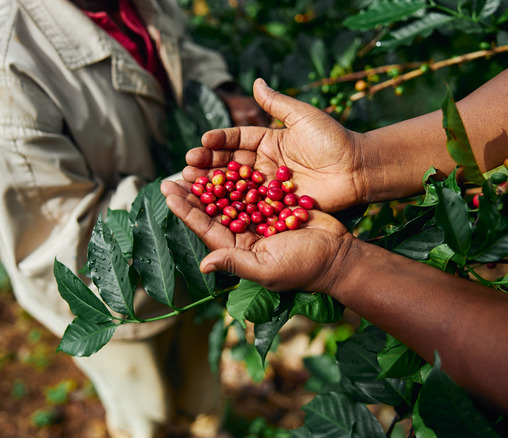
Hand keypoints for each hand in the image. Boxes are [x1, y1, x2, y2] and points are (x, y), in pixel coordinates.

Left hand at [161, 179, 354, 292]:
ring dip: (214, 181)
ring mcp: (260, 219)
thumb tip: (204, 265)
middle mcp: (245, 234)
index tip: (168, 191)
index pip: (205, 227)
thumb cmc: (304, 267)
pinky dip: (240, 175)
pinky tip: (227, 160)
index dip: (186, 210)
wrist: (339, 255)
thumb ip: (235, 263)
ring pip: (231, 196)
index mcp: (238, 249)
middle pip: (213, 209)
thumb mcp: (267, 268)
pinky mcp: (275, 205)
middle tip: (175, 173)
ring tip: (196, 163)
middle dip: (194, 192)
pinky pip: (253, 188)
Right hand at [187, 78, 367, 211]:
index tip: (202, 141)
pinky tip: (213, 207)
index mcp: (269, 141)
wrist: (358, 168)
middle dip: (208, 165)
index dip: (219, 141)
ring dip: (213, 186)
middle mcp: (265, 164)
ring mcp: (269, 186)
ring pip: (236, 186)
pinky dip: (232, 206)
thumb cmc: (333, 139)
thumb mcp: (303, 116)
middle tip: (187, 166)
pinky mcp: (276, 205)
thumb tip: (256, 81)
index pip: (237, 140)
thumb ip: (277, 103)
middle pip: (231, 164)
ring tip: (191, 183)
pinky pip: (252, 205)